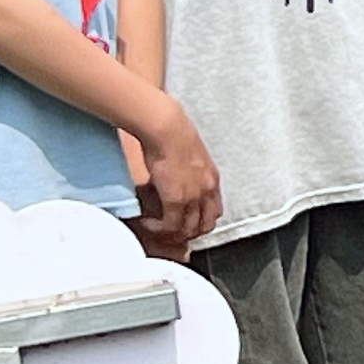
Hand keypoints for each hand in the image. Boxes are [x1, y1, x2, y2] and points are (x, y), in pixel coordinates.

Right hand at [136, 105, 222, 250]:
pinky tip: (148, 223)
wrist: (167, 129)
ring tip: (158, 230)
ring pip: (189, 229)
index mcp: (212, 179)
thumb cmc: (172, 134)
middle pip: (206, 225)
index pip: (215, 210)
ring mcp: (194, 197)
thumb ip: (188, 170)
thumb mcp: (189, 155)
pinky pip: (171, 226)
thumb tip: (175, 176)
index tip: (187, 222)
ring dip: (173, 234)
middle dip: (190, 233)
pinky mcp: (176, 199)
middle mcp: (207, 190)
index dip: (202, 221)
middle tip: (172, 233)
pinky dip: (160, 229)